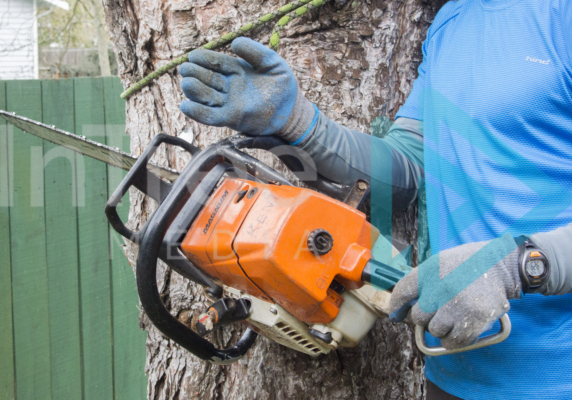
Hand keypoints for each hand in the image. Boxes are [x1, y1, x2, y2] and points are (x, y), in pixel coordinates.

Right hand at [179, 37, 297, 135]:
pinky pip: (211, 116)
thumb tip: (234, 43)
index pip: (216, 63)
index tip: (193, 56)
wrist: (292, 109)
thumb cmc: (282, 84)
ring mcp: (229, 103)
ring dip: (194, 91)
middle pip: (207, 79)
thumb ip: (254, 51)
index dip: (204, 59)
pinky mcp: (232, 119)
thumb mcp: (271, 62)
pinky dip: (198, 112)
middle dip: (195, 74)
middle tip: (185, 69)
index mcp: (236, 71)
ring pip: (206, 97)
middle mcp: (229, 86)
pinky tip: (186, 106)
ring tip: (187, 84)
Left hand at [388, 233, 522, 349]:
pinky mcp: (475, 319)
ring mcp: (458, 304)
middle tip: (435, 313)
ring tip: (452, 316)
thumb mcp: (438, 263)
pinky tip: (460, 327)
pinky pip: (453, 341)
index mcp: (430, 270)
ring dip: (441, 328)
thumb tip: (400, 307)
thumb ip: (420, 282)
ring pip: (435, 330)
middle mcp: (442, 287)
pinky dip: (454, 339)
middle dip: (424, 318)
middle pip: (418, 316)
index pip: (402, 292)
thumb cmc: (464, 265)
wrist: (499, 264)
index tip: (396, 314)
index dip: (396, 307)